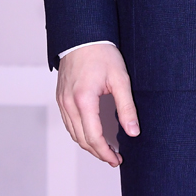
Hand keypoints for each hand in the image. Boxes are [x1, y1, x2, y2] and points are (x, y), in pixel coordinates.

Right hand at [56, 43, 138, 166]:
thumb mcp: (120, 79)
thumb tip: (133, 131)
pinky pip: (68, 123)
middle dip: (98, 152)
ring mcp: (62, 101)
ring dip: (88, 145)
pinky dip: (80, 133)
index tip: (117, 159)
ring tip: (105, 149)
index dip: (105, 152)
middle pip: (81, 139)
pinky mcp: (61, 98)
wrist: (83, 36)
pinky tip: (92, 134)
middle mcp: (69, 103)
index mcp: (84, 100)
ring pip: (73, 133)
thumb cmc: (102, 53)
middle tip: (114, 158)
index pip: (93, 137)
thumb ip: (126, 107)